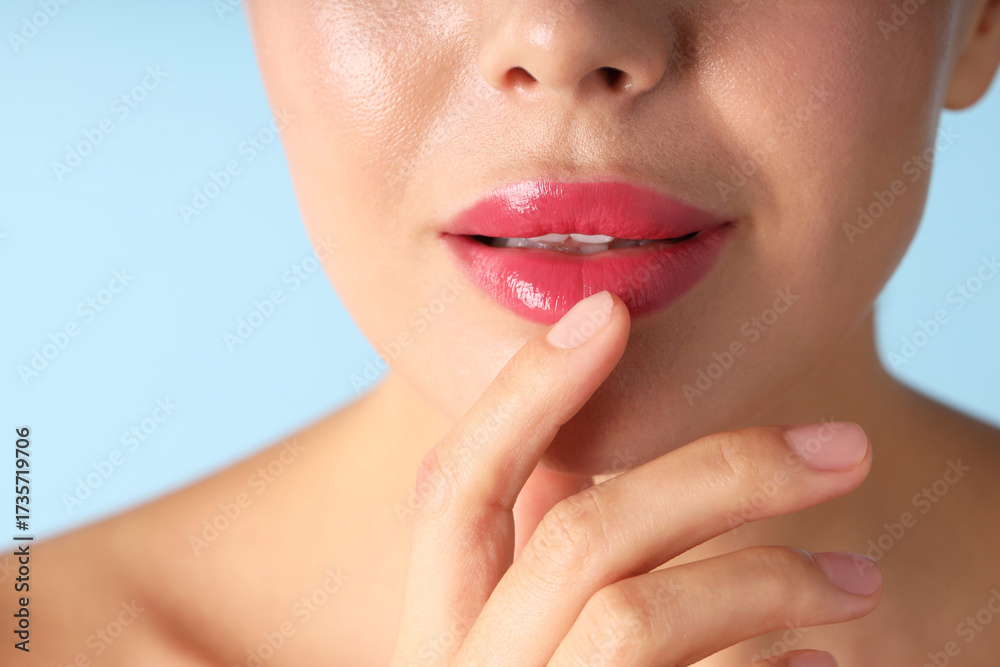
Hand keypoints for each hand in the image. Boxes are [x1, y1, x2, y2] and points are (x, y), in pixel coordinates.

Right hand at [391, 291, 879, 666]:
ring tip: (864, 583)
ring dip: (774, 575)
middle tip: (844, 445)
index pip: (455, 488)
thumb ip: (541, 568)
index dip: (522, 393)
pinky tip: (822, 658)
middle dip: (719, 468)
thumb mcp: (511, 648)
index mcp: (433, 636)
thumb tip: (608, 452)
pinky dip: (770, 661)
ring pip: (641, 615)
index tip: (609, 314)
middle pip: (580, 536)